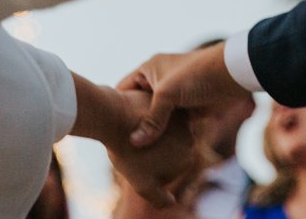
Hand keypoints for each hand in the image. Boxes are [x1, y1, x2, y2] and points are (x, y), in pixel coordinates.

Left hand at [104, 87, 205, 206]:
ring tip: (134, 135)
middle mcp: (190, 138)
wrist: (115, 118)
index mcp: (187, 159)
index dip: (151, 170)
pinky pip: (161, 118)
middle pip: (171, 152)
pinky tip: (136, 122)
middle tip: (135, 148)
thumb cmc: (127, 153)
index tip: (137, 162)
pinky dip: (150, 121)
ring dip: (154, 136)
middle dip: (155, 152)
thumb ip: (159, 198)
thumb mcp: (142, 184)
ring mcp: (182, 119)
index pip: (170, 170)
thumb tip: (172, 202)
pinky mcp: (170, 104)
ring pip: (167, 135)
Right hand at [118, 43, 249, 148]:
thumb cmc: (197, 75)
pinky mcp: (188, 107)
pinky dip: (167, 135)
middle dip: (133, 124)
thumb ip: (152, 120)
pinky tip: (158, 151)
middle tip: (119, 145)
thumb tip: (135, 143)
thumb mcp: (168, 95)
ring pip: (157, 117)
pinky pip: (172, 124)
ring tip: (135, 153)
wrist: (234, 73)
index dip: (116, 108)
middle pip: (139, 106)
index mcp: (149, 70)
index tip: (106, 130)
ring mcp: (174, 95)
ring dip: (151, 131)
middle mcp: (159, 81)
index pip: (124, 89)